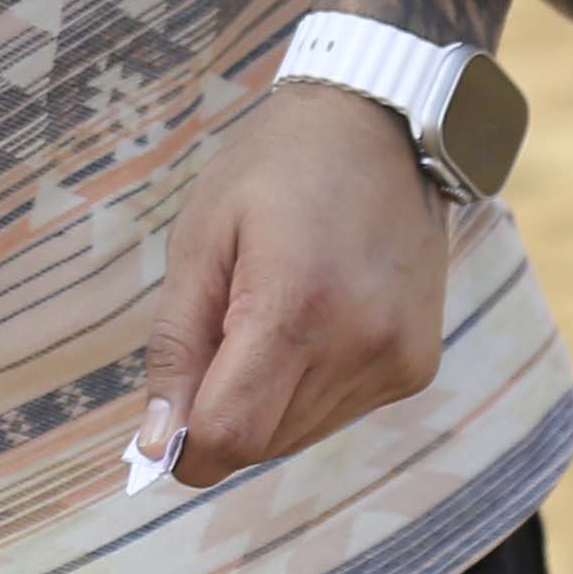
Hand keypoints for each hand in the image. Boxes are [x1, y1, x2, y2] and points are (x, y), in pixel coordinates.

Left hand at [136, 77, 449, 485]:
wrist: (380, 127)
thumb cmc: (274, 170)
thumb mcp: (200, 239)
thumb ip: (176, 345)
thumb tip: (154, 444)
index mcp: (295, 306)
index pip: (231, 435)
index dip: (185, 446)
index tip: (163, 421)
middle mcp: (359, 345)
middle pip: (262, 443)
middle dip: (221, 412)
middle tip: (219, 331)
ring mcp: (397, 360)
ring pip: (300, 436)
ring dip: (265, 402)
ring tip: (269, 314)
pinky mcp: (418, 365)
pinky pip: (340, 414)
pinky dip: (307, 389)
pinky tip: (311, 321)